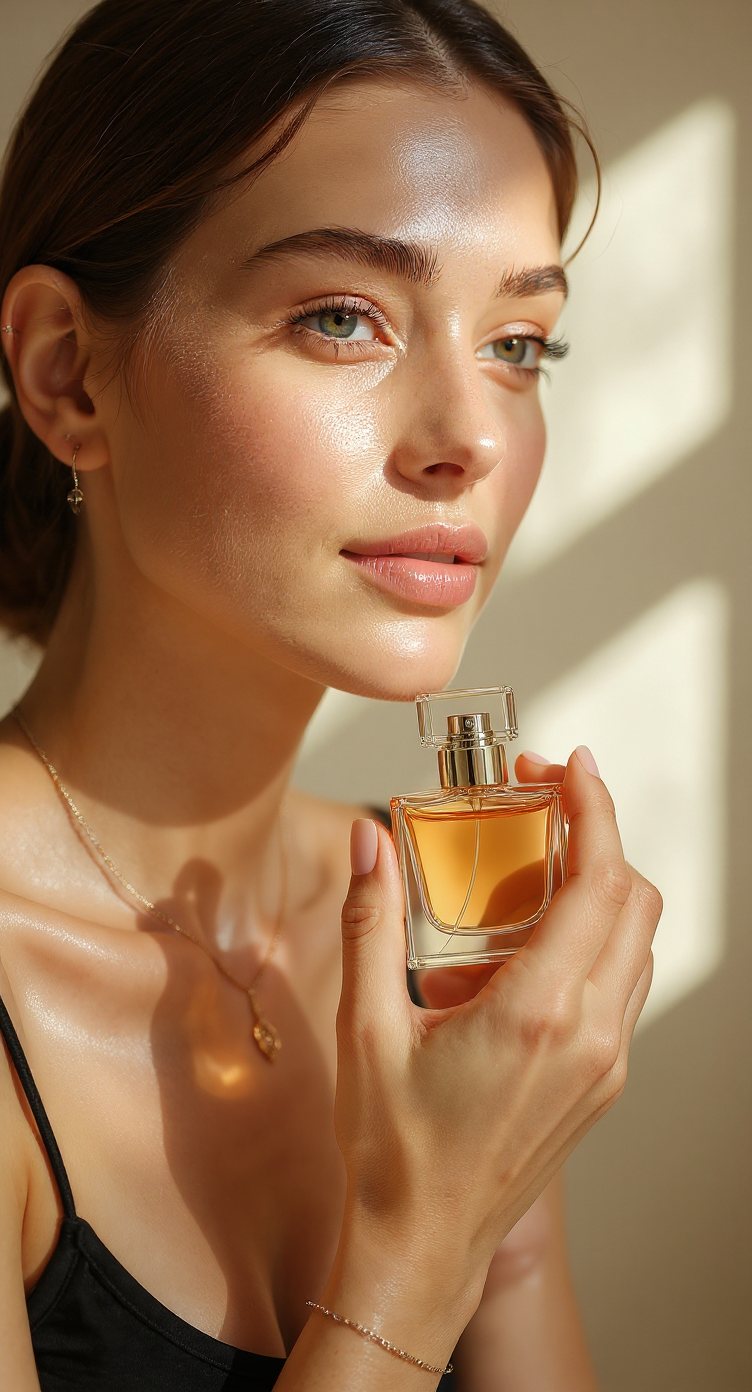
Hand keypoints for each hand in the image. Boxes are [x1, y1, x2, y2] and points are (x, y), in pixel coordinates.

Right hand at [333, 746, 660, 1329]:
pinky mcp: (602, 1082)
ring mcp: (606, 1063)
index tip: (571, 766)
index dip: (593, 810)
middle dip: (593, 838)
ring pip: (632, 944)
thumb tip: (368, 842)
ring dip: (588, 895)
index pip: (598, 883)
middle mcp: (591, 1035)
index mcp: (539, 1014)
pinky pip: (617, 988)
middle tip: (533, 807)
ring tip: (505, 898)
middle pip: (632, 902)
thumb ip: (370, 923)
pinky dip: (581, 948)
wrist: (424, 1247)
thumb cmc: (395, 1152)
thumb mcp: (367, 1028)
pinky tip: (505, 966)